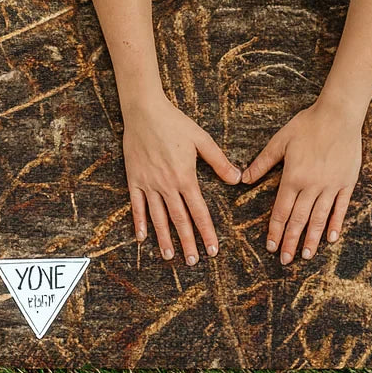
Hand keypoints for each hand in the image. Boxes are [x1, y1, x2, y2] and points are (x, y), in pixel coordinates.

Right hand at [121, 94, 242, 265]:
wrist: (144, 111)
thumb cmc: (175, 123)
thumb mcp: (201, 139)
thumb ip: (219, 161)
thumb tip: (237, 178)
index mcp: (185, 176)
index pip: (198, 210)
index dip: (206, 231)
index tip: (212, 249)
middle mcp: (166, 184)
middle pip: (179, 219)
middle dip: (187, 241)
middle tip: (193, 261)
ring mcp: (148, 183)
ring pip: (158, 217)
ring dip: (164, 238)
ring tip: (169, 256)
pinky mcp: (134, 179)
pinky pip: (136, 205)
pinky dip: (139, 222)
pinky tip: (142, 237)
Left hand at [240, 98, 362, 263]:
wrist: (339, 114)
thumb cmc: (308, 124)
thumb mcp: (281, 140)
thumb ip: (262, 162)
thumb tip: (244, 178)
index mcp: (293, 177)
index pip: (281, 210)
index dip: (275, 230)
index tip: (270, 246)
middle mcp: (312, 186)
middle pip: (299, 219)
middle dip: (290, 241)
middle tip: (285, 260)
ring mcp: (331, 186)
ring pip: (319, 218)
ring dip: (312, 239)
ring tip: (307, 255)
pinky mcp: (347, 183)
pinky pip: (341, 208)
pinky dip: (336, 224)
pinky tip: (331, 238)